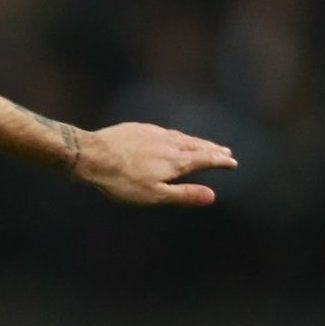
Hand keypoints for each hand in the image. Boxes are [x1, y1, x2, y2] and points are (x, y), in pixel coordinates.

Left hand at [75, 123, 237, 205]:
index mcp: (177, 161)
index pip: (206, 159)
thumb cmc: (121, 180)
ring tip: (203, 144)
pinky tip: (171, 137)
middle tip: (225, 151)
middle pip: (197, 145)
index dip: (221, 161)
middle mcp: (170, 143)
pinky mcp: (140, 128)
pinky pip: (164, 132)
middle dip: (212, 149)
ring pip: (181, 137)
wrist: (91, 155)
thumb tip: (212, 196)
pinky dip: (175, 136)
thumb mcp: (154, 195)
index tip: (233, 162)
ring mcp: (154, 133)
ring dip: (196, 141)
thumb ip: (184, 195)